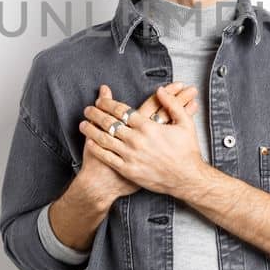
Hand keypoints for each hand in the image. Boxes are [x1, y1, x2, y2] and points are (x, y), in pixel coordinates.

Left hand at [80, 83, 207, 195]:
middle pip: (109, 123)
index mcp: (148, 127)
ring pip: (105, 139)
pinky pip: (107, 157)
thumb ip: (172, 104)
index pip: (122, 110)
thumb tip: (160, 90)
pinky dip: (96, 149)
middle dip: (95, 114)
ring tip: (83, 124)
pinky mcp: (128, 170)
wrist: (186, 179)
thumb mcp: (185, 124)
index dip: (108, 104)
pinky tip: (89, 143)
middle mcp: (137, 140)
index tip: (100, 100)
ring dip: (91, 130)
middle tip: (87, 109)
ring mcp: (131, 156)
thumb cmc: (187, 151)